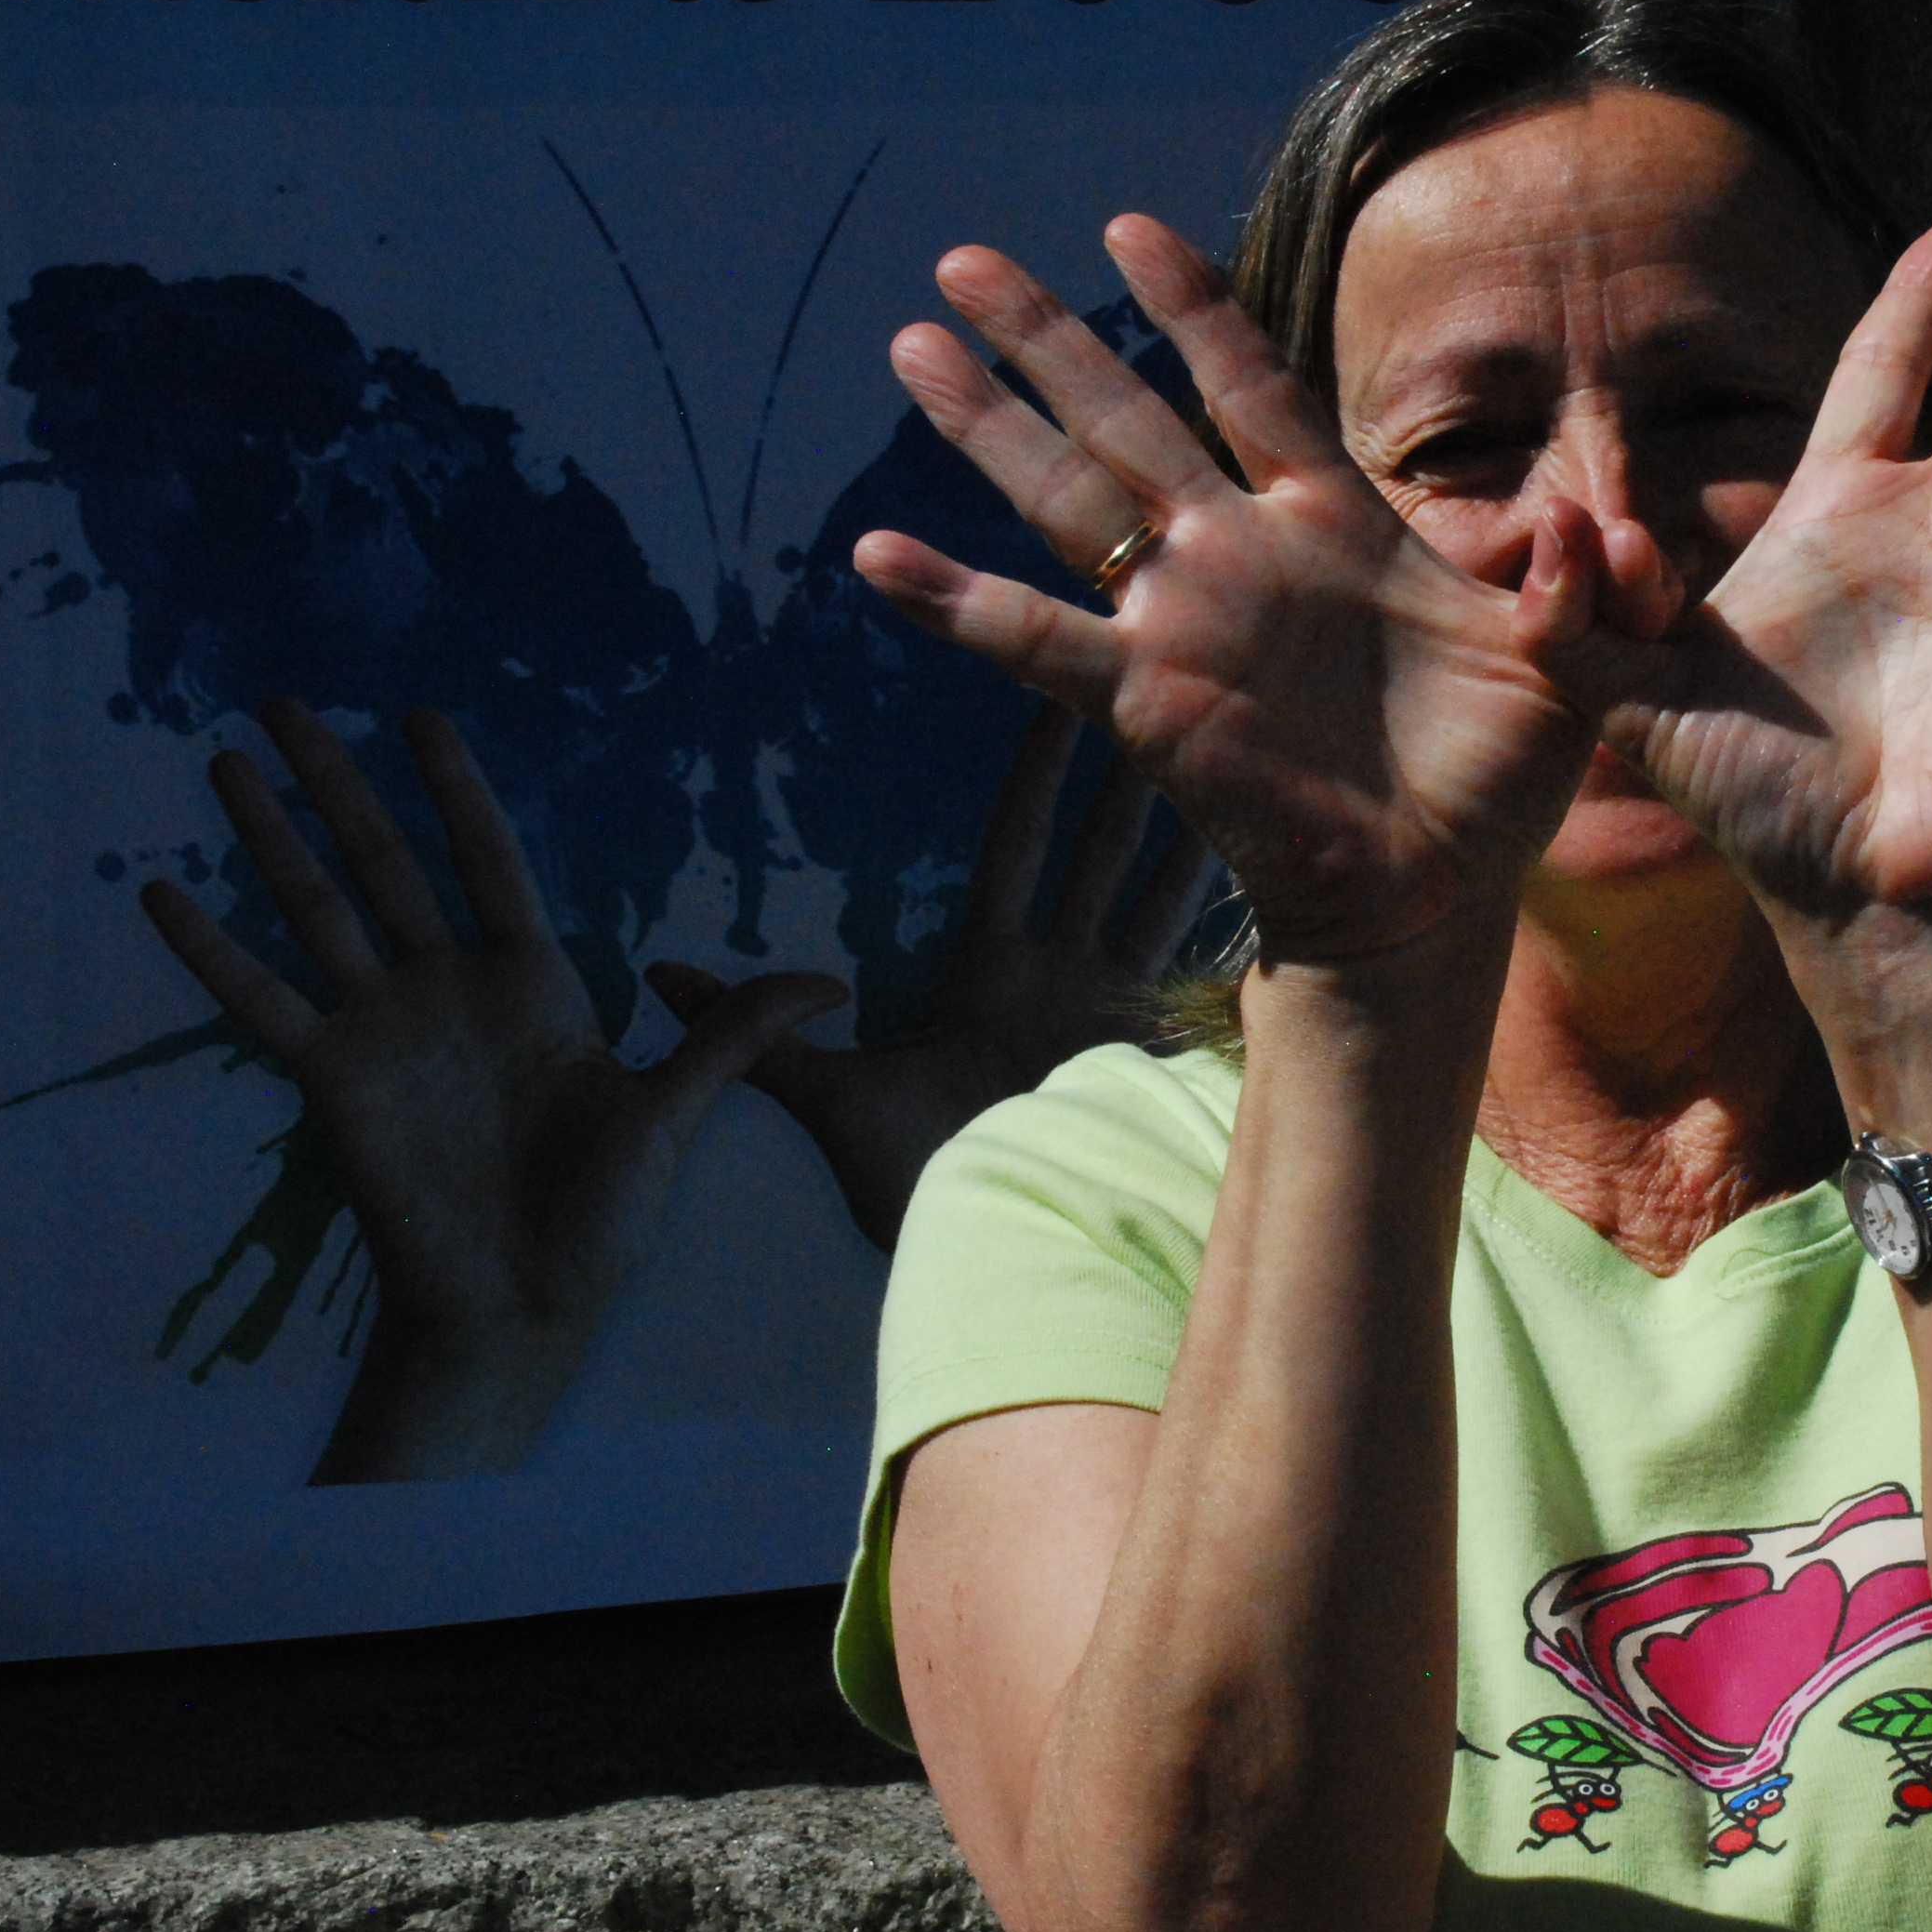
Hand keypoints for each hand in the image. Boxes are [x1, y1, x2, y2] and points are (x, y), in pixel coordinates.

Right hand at [141, 702, 843, 1481]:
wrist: (523, 1308)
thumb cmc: (603, 1220)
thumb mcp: (673, 1115)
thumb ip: (732, 1036)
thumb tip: (832, 984)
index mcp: (529, 985)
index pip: (485, 859)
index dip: (454, 788)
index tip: (422, 715)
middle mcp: (446, 991)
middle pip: (384, 860)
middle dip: (338, 782)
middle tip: (289, 702)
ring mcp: (381, 1031)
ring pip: (314, 908)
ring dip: (268, 835)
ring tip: (224, 760)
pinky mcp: (329, 1083)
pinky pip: (262, 1003)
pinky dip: (213, 951)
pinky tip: (165, 892)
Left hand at [646, 702, 1216, 1251]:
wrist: (990, 1250)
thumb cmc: (911, 1178)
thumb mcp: (826, 1093)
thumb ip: (758, 1031)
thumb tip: (656, 975)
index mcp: (988, 964)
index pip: (1015, 841)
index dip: (1035, 771)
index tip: (1048, 693)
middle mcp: (1061, 969)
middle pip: (1099, 845)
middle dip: (1125, 769)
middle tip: (1156, 682)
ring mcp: (1116, 1004)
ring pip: (1160, 888)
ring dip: (1188, 822)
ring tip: (1222, 749)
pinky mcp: (1156, 1046)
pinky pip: (1204, 964)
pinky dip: (1238, 915)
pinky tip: (1275, 861)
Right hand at [853, 226, 1591, 964]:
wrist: (1443, 891)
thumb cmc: (1501, 779)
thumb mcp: (1572, 668)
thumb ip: (1578, 588)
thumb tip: (1580, 522)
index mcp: (1337, 522)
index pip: (1253, 384)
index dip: (1195, 306)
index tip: (1129, 229)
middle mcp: (1244, 554)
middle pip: (1129, 415)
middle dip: (1049, 337)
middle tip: (963, 257)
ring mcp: (1188, 621)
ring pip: (1068, 498)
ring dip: (988, 425)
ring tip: (911, 345)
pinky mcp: (1153, 701)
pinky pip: (1039, 643)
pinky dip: (958, 602)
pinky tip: (876, 556)